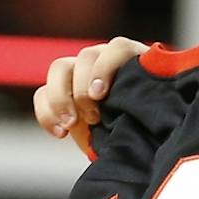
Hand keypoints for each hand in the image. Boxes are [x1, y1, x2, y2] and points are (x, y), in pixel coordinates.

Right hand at [34, 38, 146, 155]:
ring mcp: (80, 74)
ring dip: (60, 97)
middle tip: (92, 118)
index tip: (100, 94)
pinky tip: (60, 133)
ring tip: (70, 125)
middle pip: (85, 58)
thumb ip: (152, 109)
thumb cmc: (151, 133)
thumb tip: (149, 108)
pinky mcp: (61, 93)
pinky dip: (46, 113)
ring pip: (60, 69)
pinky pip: (43, 93)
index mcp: (133, 63)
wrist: (133, 149)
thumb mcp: (155, 122)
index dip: (107, 67)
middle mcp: (104, 62)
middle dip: (83, 88)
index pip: (119, 48)